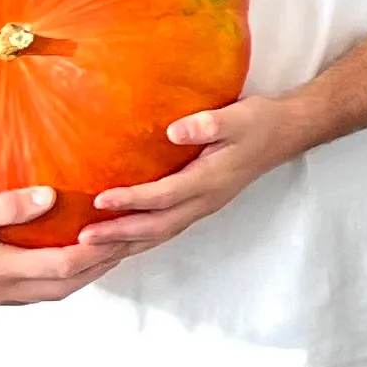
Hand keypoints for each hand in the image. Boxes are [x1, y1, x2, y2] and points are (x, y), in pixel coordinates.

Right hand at [0, 186, 116, 309]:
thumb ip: (5, 206)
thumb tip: (48, 197)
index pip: (64, 267)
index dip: (96, 253)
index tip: (119, 236)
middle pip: (62, 287)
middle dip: (96, 269)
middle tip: (122, 248)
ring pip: (45, 293)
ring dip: (74, 277)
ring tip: (95, 255)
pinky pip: (24, 293)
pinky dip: (47, 281)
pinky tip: (48, 265)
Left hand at [82, 93, 313, 258]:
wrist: (284, 134)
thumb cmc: (258, 122)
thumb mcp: (237, 116)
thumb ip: (208, 124)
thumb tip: (174, 131)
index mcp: (211, 180)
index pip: (165, 196)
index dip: (133, 200)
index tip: (100, 199)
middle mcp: (205, 201)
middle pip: (157, 227)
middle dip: (119, 234)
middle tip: (82, 239)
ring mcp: (203, 207)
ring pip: (160, 235)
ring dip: (126, 244)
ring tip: (91, 249)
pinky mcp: (199, 205)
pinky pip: (165, 230)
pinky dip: (139, 240)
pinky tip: (119, 242)